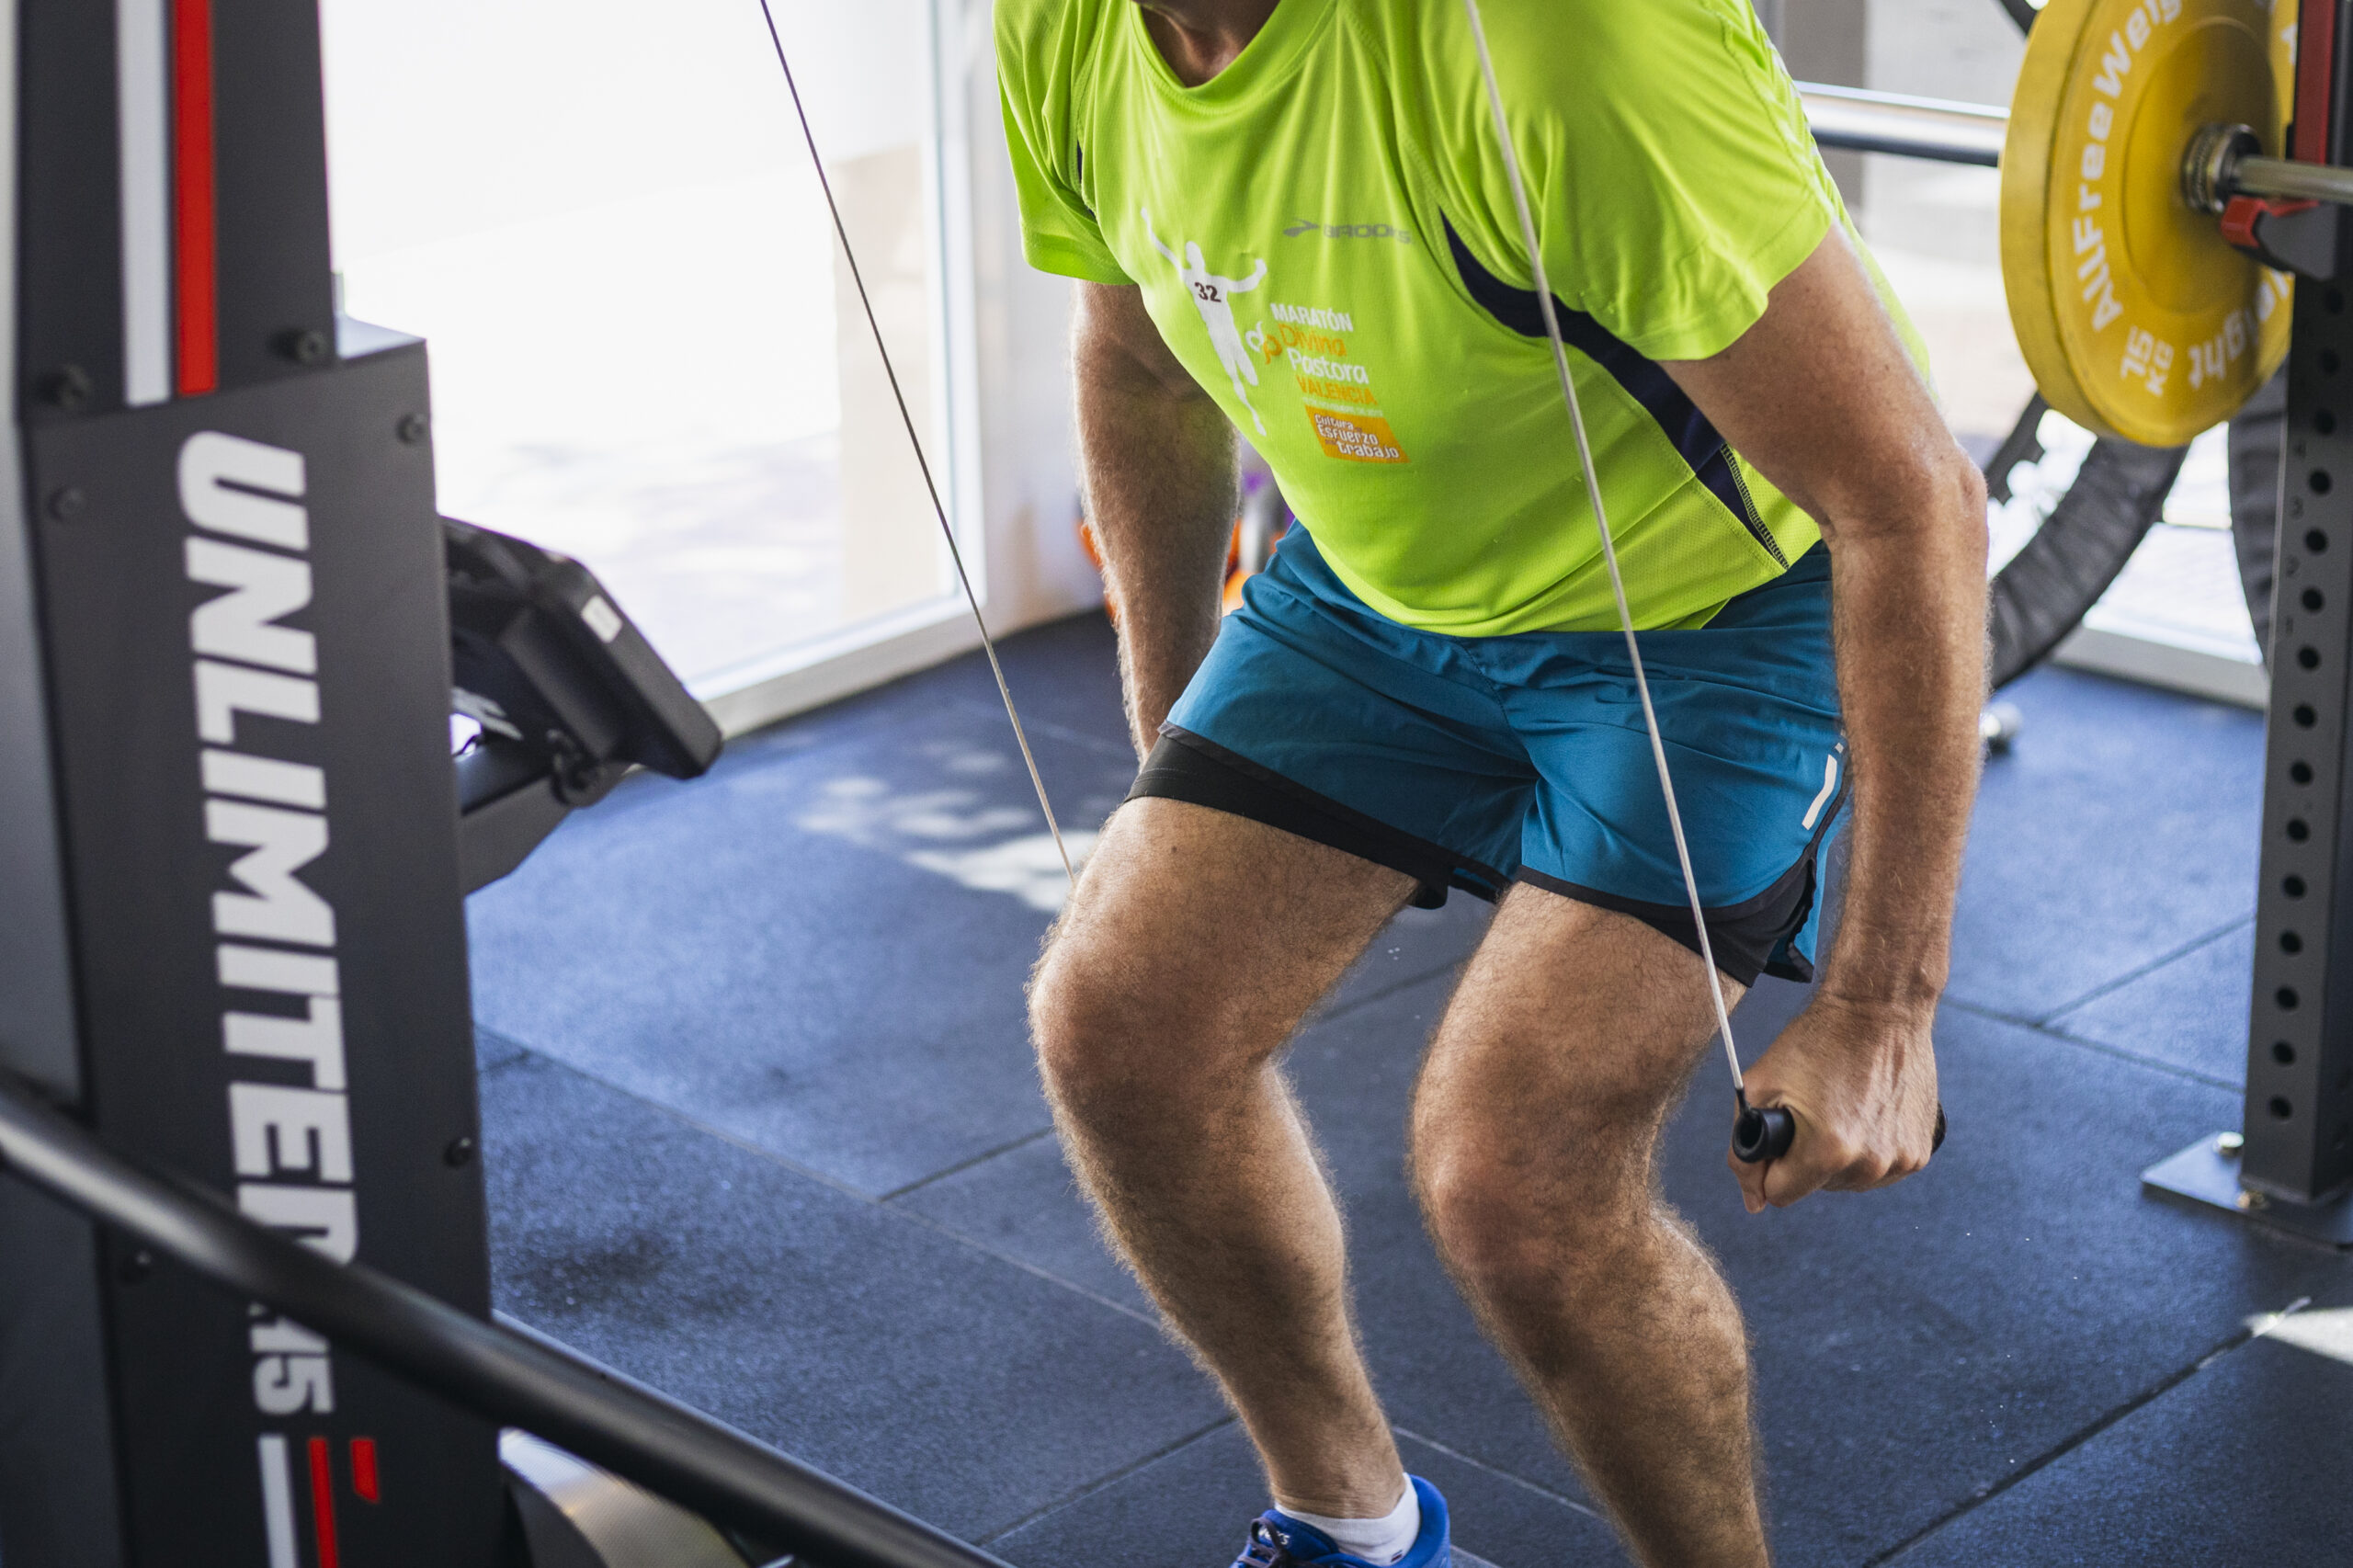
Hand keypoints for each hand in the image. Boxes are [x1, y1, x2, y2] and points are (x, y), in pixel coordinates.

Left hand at [1729, 993, 1940, 1212]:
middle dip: (1803, 1160)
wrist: (1879, 1010)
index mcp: (1827, 1150)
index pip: (1780, 1194)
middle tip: (1812, 1112)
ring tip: (1839, 1110)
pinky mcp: (1920, 1153)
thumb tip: (1754, 1203)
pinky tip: (1863, 1114)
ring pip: (1846, 1183)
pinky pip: (1877, 1171)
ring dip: (1835, 1158)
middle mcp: (1869, 1164)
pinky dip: (1865, 1152)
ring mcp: (1900, 1160)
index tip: (1777, 1136)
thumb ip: (1745, 1150)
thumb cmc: (1816, 1043)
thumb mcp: (1761, 1086)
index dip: (1770, 1166)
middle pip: (1815, 1189)